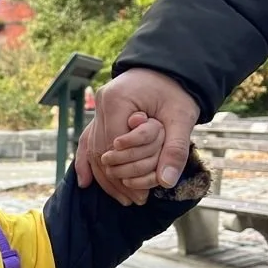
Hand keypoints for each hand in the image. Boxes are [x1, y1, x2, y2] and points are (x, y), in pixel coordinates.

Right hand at [77, 68, 199, 205]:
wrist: (170, 66)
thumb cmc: (177, 89)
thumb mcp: (182, 117)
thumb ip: (175, 148)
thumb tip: (166, 181)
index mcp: (117, 100)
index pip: (115, 147)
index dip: (126, 174)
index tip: (142, 195)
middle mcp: (101, 104)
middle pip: (101, 152)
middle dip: (116, 181)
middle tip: (135, 201)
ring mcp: (98, 108)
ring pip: (94, 150)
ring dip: (105, 177)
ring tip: (123, 198)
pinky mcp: (101, 113)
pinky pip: (88, 141)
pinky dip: (86, 162)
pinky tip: (85, 182)